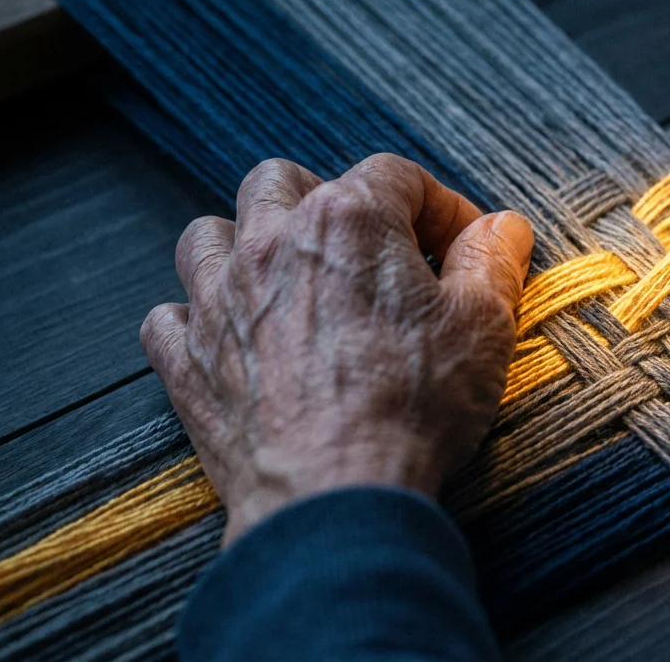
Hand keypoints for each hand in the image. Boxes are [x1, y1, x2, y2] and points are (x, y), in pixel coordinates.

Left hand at [140, 155, 532, 544]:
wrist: (336, 495)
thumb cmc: (413, 407)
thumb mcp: (484, 326)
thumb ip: (492, 261)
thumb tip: (501, 227)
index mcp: (349, 222)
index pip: (396, 175)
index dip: (440, 205)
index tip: (463, 245)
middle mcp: (271, 244)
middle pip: (284, 180)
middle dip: (328, 199)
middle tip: (368, 248)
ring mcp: (218, 301)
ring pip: (210, 234)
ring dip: (247, 243)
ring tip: (287, 278)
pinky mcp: (188, 361)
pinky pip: (168, 315)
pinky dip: (196, 317)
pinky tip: (234, 336)